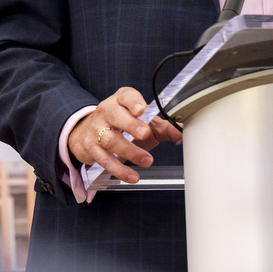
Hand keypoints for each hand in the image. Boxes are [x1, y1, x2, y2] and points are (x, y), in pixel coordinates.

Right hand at [68, 87, 183, 183]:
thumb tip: (184, 133)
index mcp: (120, 101)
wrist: (88, 132)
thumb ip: (164, 127)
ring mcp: (96, 130)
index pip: (126, 95)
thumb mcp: (142, 121)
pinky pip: (104, 160)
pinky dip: (119, 170)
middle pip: (116, 115)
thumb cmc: (121, 124)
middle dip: (130, 125)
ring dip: (130, 152)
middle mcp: (106, 112)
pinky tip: (132, 176)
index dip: (133, 101)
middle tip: (145, 134)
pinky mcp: (91, 148)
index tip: (142, 109)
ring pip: (110, 140)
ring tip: (147, 161)